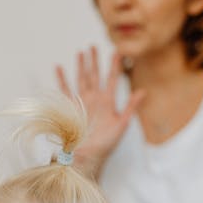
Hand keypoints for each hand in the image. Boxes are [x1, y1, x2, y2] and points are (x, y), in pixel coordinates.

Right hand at [56, 46, 144, 178]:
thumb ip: (130, 107)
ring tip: (81, 52)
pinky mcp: (69, 108)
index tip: (117, 51)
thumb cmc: (105, 145)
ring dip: (81, 66)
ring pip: (81, 79)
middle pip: (95, 75)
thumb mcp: (121, 125)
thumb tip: (143, 91)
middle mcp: (94, 100)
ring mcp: (81, 103)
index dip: (114, 65)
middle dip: (95, 61)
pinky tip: (59, 67)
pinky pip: (64, 91)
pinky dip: (61, 79)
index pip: (111, 79)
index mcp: (107, 102)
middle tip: (94, 45)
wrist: (87, 157)